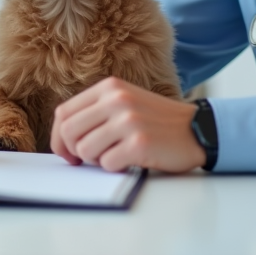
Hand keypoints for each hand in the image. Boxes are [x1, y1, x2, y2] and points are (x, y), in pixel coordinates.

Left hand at [50, 77, 204, 172]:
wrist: (196, 129)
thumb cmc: (156, 121)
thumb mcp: (124, 102)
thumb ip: (96, 112)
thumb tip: (62, 137)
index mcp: (109, 87)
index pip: (63, 113)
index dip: (58, 137)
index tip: (67, 151)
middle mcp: (117, 100)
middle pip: (69, 132)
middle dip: (73, 152)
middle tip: (86, 160)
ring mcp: (128, 120)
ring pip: (85, 150)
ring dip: (96, 161)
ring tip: (115, 156)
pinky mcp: (139, 143)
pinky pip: (107, 164)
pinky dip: (115, 168)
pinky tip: (130, 161)